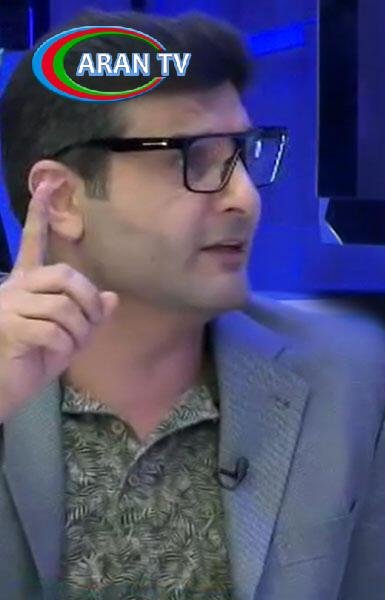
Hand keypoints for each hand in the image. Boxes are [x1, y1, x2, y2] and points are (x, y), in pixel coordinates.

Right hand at [0, 180, 117, 422]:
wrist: (3, 390)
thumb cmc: (32, 362)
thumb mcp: (68, 338)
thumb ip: (88, 316)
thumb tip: (111, 297)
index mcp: (26, 285)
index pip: (32, 243)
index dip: (40, 215)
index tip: (49, 183)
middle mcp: (14, 288)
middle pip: (65, 275)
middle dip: (88, 301)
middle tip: (91, 323)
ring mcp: (7, 306)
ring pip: (63, 305)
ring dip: (79, 331)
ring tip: (69, 346)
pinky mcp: (8, 327)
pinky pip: (54, 330)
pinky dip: (65, 346)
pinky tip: (54, 356)